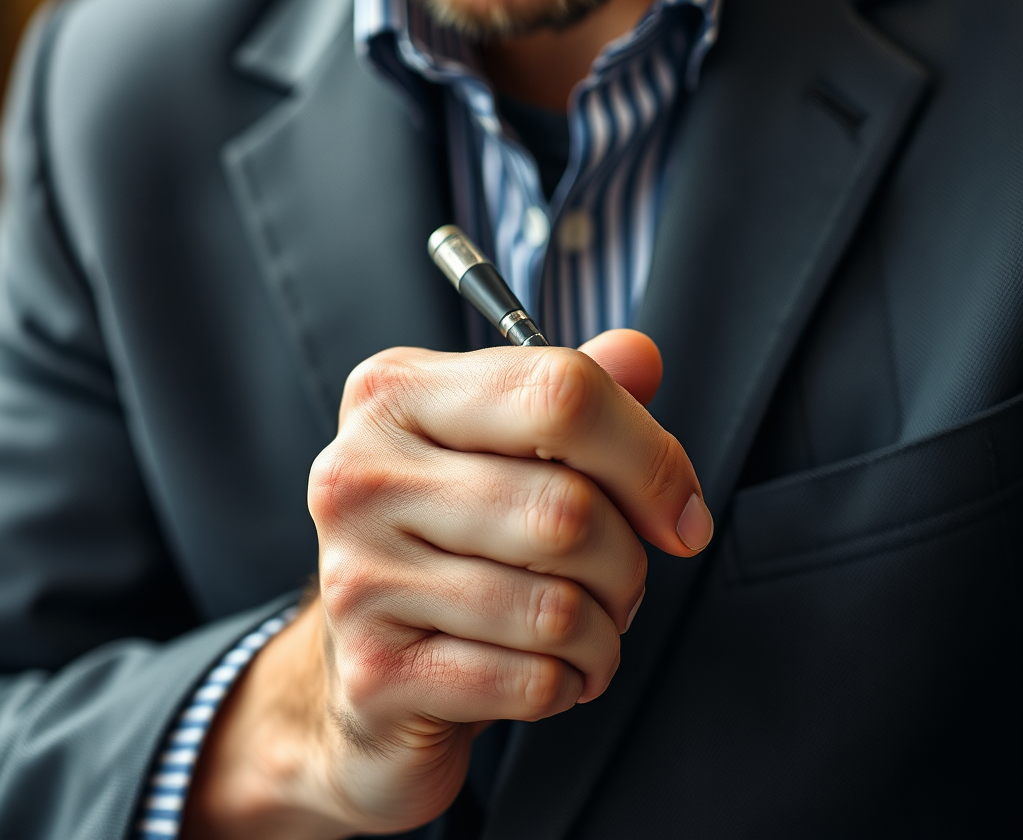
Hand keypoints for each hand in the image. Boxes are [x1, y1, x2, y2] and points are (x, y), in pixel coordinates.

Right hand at [181, 330, 709, 839]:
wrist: (366, 658)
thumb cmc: (449, 538)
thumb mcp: (502, 446)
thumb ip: (572, 396)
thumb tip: (638, 356)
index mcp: (396, 394)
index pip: (559, 394)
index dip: (649, 457)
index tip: (680, 511)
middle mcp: (362, 473)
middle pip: (568, 509)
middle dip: (627, 562)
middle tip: (617, 580)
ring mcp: (359, 574)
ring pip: (557, 606)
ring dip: (603, 632)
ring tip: (583, 628)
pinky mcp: (375, 671)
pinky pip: (531, 680)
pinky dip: (568, 683)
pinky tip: (545, 670)